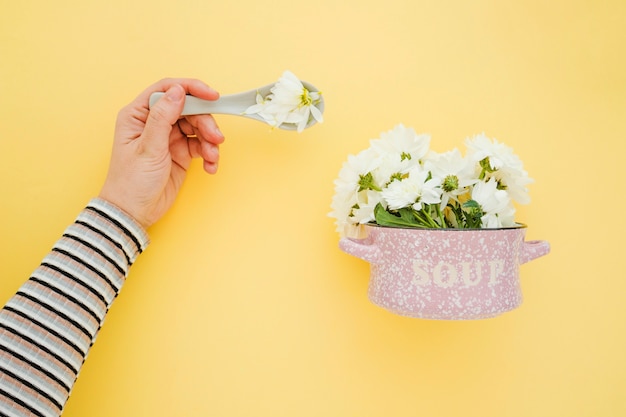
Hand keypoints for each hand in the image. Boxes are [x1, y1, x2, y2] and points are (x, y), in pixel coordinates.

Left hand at [99, 78, 224, 228]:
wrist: (134, 212)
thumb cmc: (131, 182)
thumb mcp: (148, 148)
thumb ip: (163, 117)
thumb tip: (178, 91)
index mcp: (139, 114)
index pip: (167, 90)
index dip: (191, 89)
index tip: (212, 96)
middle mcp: (154, 122)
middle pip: (189, 109)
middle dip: (205, 122)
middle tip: (216, 138)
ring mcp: (168, 137)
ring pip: (197, 127)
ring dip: (209, 140)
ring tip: (212, 157)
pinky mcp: (180, 152)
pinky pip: (201, 145)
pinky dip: (209, 154)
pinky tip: (210, 166)